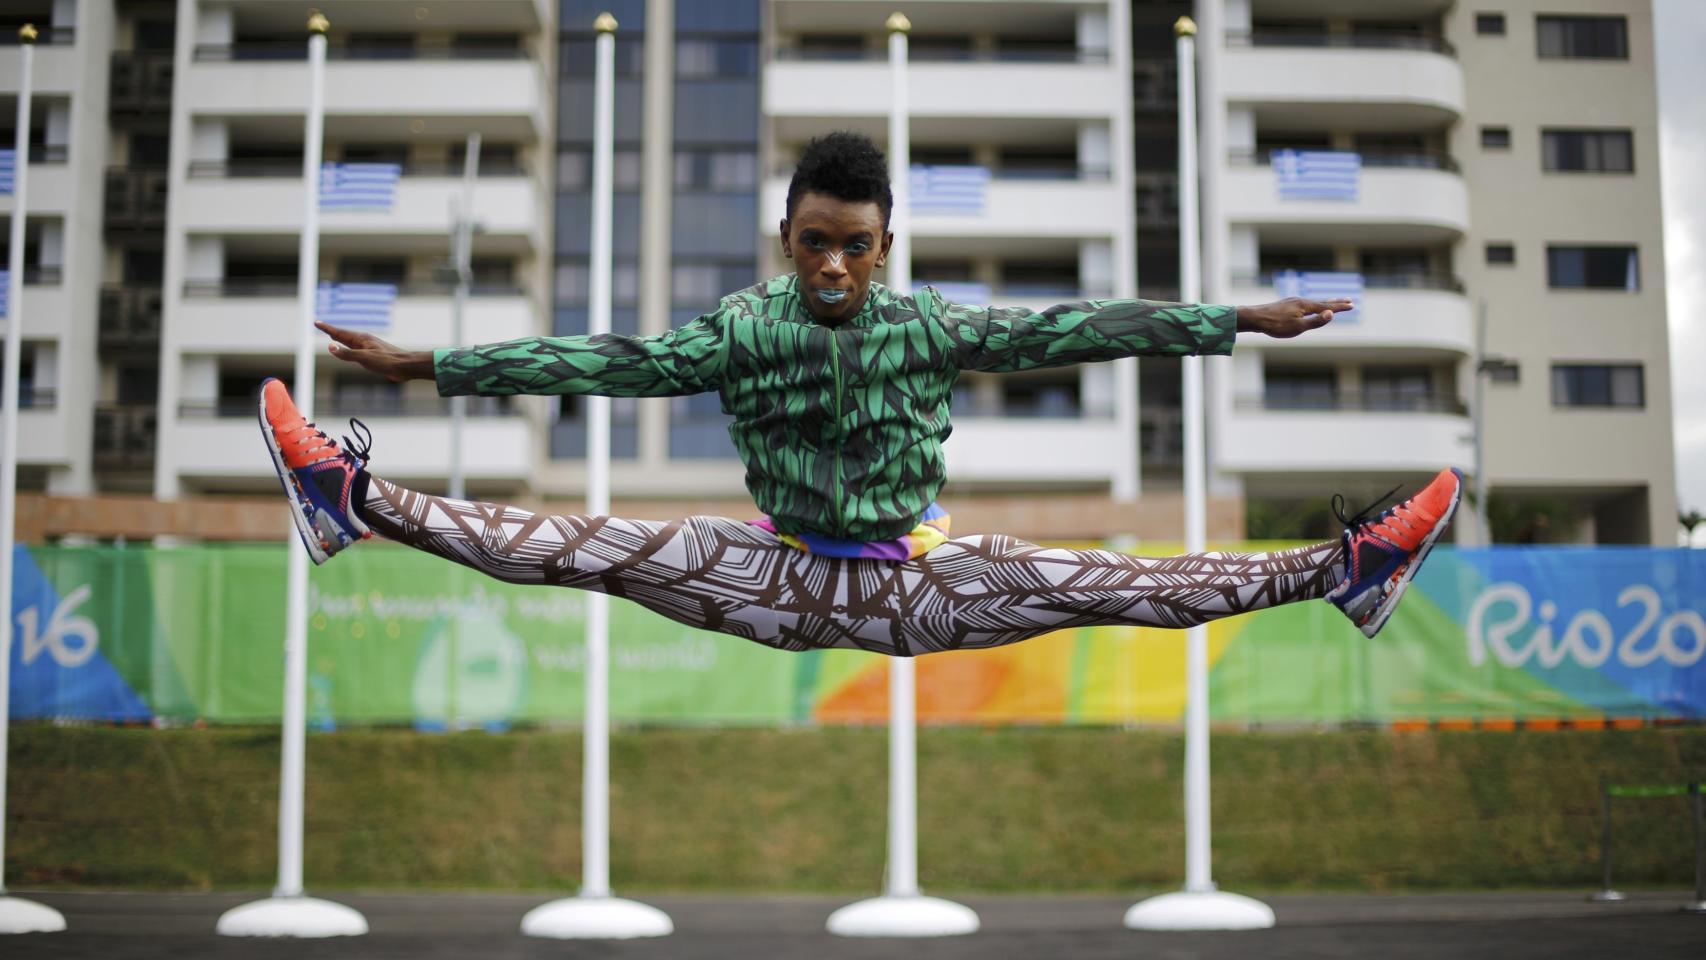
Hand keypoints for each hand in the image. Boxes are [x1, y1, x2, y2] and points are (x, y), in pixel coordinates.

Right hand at [317, 322, 435, 381]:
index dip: (327, 328)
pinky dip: (349, 348)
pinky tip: (351, 351)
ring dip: (340, 339)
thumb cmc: (387, 361)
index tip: (316, 322)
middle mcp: (364, 341)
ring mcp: (369, 347)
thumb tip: (330, 346)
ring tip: (333, 337)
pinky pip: (357, 349)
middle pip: (344, 335)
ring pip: (350, 342)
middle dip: (332, 331)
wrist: (406, 366)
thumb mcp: (364, 358)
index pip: (339, 333)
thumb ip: (347, 353)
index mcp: (361, 339)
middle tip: (322, 326)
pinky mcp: (374, 355)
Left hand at [1234, 298, 1351, 338]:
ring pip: (1313, 302)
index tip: (1352, 305)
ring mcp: (1292, 302)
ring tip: (1332, 303)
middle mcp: (1300, 301)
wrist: (1254, 318)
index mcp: (1306, 306)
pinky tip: (1309, 308)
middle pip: (1322, 301)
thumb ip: (1315, 322)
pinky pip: (1304, 304)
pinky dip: (1313, 305)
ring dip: (1325, 303)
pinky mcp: (1286, 305)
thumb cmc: (1275, 325)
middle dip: (1336, 302)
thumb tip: (1331, 314)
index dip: (1340, 307)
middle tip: (1349, 300)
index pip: (1327, 307)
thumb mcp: (1298, 327)